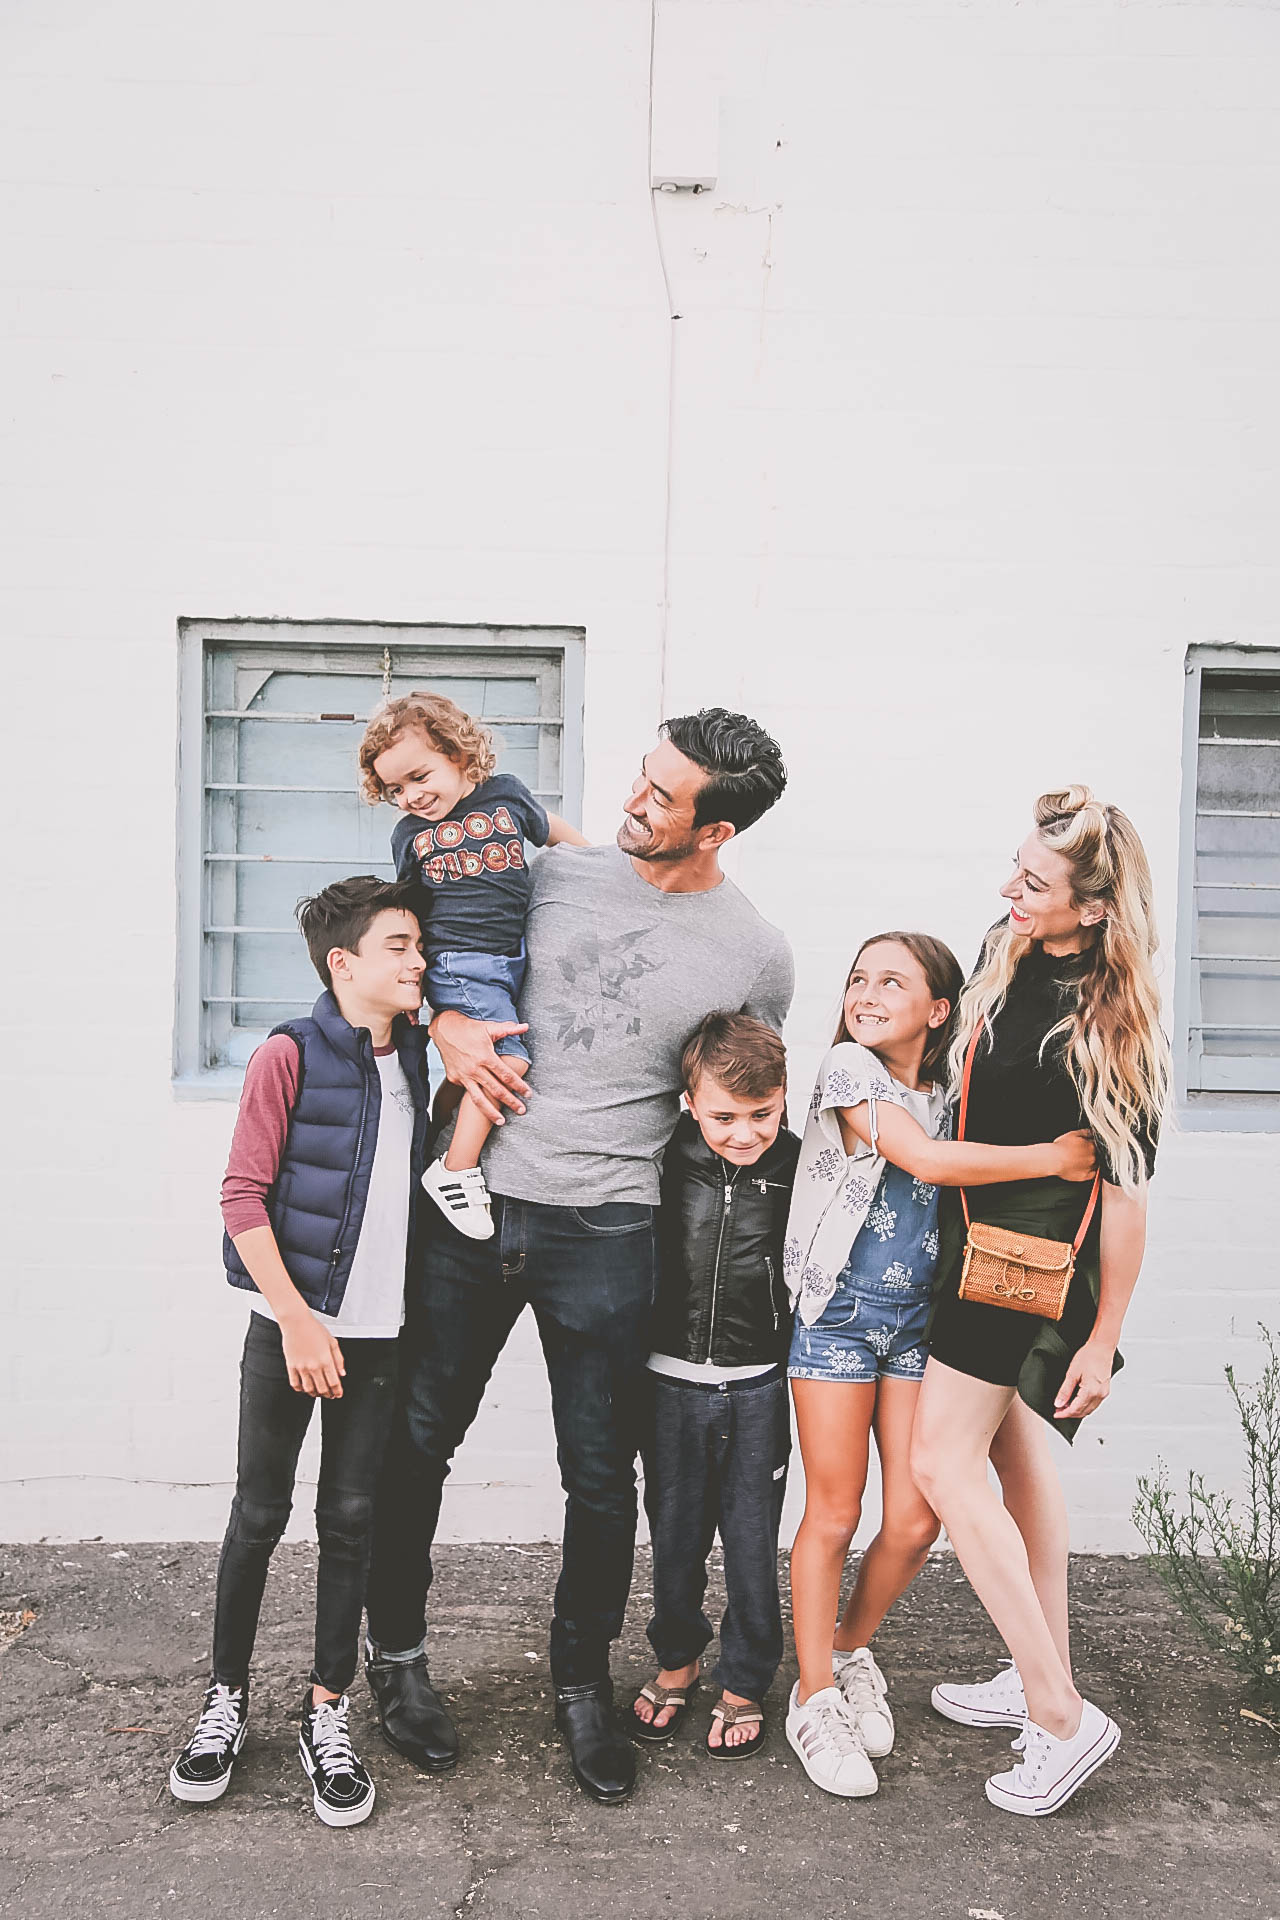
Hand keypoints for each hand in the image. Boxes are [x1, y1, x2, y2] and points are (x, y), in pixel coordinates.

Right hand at [281, 1314, 344, 1398]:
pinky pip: (295, 1384)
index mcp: (325, 1360)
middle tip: (330, 1395)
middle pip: (322, 1389)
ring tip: (319, 1392)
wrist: (296, 1322)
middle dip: (328, 1394)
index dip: (338, 1391)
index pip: (334, 1383)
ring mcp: (301, 1367)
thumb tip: (342, 1373)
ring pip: (309, 1389)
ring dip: (315, 1394)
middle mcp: (313, 1366)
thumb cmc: (314, 1329)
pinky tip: (304, 1388)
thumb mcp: (332, 1342)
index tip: (338, 1394)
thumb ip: (339, 1359)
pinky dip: (300, 1389)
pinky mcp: (291, 1366)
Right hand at [429, 1010, 529, 1126]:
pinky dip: (477, 1102)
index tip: (528, 1094)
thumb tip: (525, 1026)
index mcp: (485, 1056)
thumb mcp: (489, 1027)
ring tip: (501, 1121)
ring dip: (491, 1112)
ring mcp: (464, 1076)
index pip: (506, 1075)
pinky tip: (486, 1109)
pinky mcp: (455, 1079)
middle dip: (510, 1102)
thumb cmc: (468, 1028)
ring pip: (479, 1098)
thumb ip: (509, 1029)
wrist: (444, 1030)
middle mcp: (474, 1069)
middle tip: (522, 1110)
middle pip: (496, 1090)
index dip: (519, 1086)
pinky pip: (468, 1092)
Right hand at [1051, 1129, 1097, 1182]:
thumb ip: (1086, 1132)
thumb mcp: (1073, 1134)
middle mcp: (1093, 1157)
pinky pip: (1092, 1174)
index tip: (1086, 1145)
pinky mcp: (1085, 1176)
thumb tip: (1092, 1132)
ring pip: (1096, 1164)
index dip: (1092, 1145)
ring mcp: (1090, 1167)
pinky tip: (1081, 1167)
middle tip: (1081, 1153)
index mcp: (1091, 1146)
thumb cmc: (1060, 1148)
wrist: (1052, 1160)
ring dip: (1091, 1162)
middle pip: (1098, 1155)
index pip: (1098, 1145)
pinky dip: (1089, 1171)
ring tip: (1080, 1160)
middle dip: (1092, 1153)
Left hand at [1054, 1336, 1114, 1420]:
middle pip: (1083, 1412)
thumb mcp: (1072, 1373)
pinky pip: (1094, 1404)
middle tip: (1059, 1410)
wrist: (1102, 1347)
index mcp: (1091, 1391)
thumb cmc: (1090, 1355)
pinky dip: (1085, 1406)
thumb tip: (1059, 1403)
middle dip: (1070, 1413)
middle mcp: (1099, 1395)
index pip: (1075, 1409)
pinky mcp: (1105, 1390)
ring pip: (1089, 1410)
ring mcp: (1104, 1393)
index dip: (1064, 1413)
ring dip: (1077, 1410)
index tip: (1056, 1414)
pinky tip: (1077, 1401)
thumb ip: (1065, 1390)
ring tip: (1066, 1406)